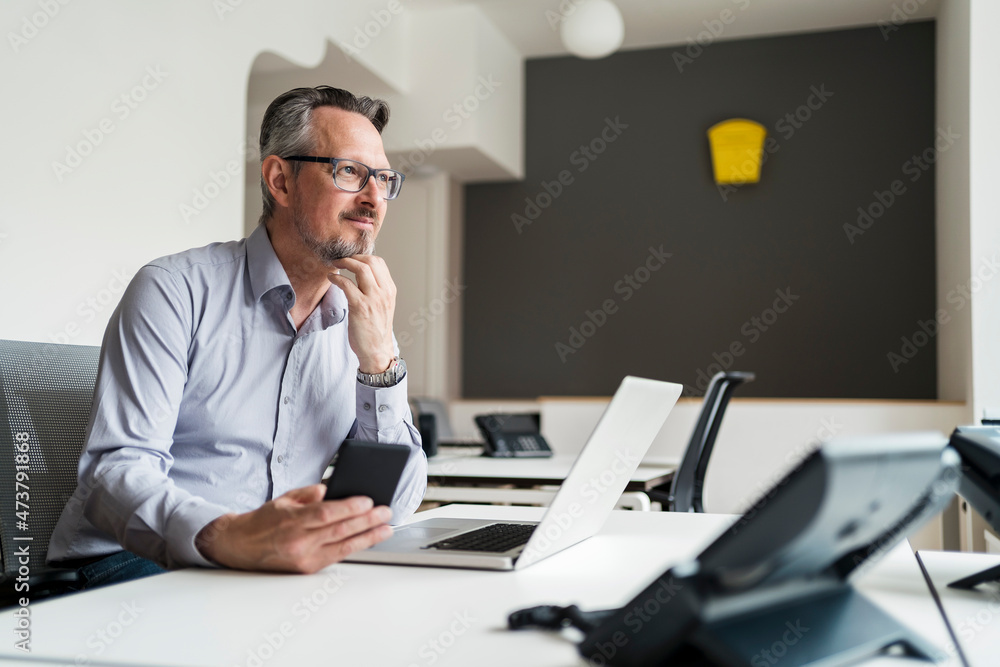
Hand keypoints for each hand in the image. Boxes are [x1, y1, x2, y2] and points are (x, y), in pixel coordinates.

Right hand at [195, 485, 392, 572]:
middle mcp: (298, 542)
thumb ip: (308, 494)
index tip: (368, 501)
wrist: (240, 547)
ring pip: (342, 547)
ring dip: (368, 538)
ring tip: (386, 529)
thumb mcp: (284, 499)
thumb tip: (329, 490)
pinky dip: (355, 547)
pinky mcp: (307, 569)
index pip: (326, 514)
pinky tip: (368, 540)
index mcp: (291, 521)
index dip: (349, 508)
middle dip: (367, 522)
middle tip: (386, 513)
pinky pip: (336, 557)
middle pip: (339, 530)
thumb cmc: (264, 520)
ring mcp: (303, 558)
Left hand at [326, 255, 395, 373]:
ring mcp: (373, 299)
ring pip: (361, 269)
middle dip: (353, 257)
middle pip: (370, 261)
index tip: (351, 258)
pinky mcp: (360, 307)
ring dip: (344, 263)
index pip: (379, 262)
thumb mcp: (382, 306)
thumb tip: (360, 275)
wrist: (377, 351)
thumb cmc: (376, 330)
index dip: (362, 256)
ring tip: (335, 265)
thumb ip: (375, 290)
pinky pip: (347, 284)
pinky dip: (337, 278)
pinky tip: (331, 278)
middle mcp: (384, 292)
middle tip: (340, 259)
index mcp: (390, 290)